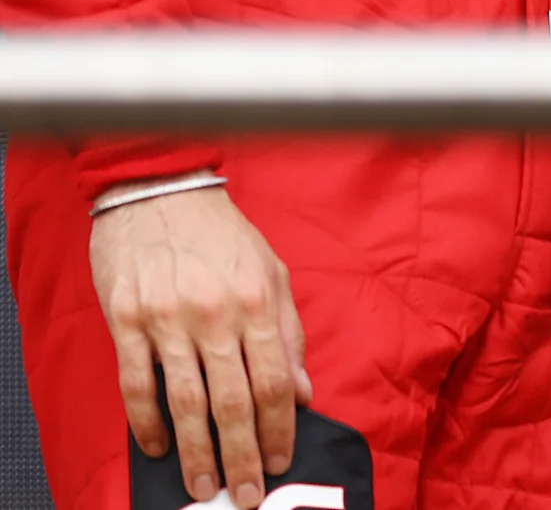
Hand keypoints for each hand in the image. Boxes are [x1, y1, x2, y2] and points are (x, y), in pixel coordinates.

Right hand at [88, 185, 309, 508]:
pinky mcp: (127, 322)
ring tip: (204, 485)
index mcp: (258, 302)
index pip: (274, 380)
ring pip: (185, 402)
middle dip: (241, 455)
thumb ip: (288, 333)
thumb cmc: (222, 234)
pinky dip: (147, 422)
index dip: (279, 428)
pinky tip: (158, 447)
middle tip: (245, 493)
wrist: (161, 191)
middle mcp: (215, 315)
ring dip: (196, 451)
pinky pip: (137, 384)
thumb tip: (303, 391)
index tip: (280, 460)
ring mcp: (168, 320)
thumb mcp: (272, 272)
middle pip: (233, 401)